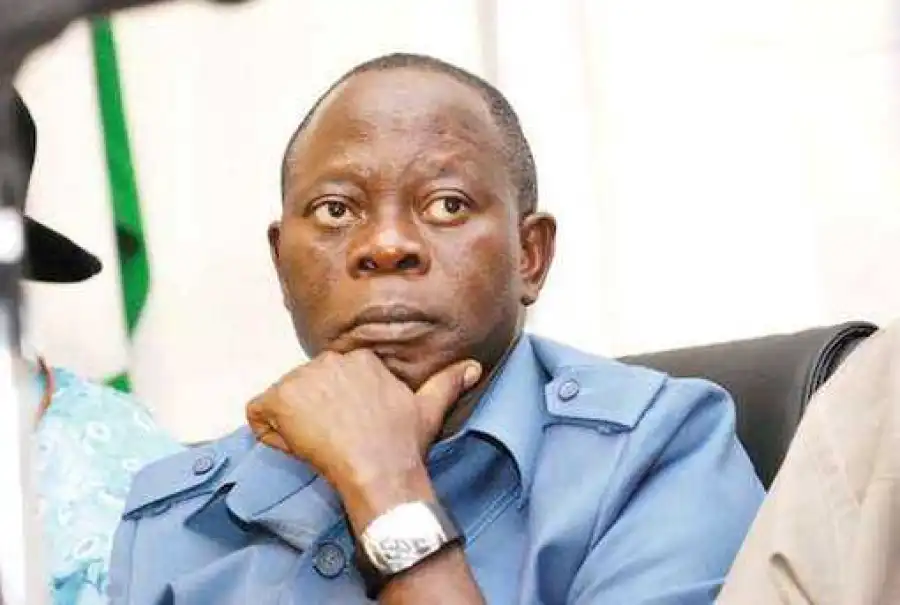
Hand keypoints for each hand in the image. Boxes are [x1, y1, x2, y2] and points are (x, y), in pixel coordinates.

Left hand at [246, 349, 481, 495]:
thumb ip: (448, 381)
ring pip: (282, 403)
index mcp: (358, 359)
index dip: (335, 409)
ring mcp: (301, 378)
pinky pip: (258, 415)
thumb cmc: (402, 444)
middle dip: (312, 414)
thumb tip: (473, 367)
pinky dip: (268, 434)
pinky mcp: (279, 400)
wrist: (379, 471)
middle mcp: (328, 360)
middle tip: (335, 442)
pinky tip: (296, 448)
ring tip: (321, 447)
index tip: (350, 429)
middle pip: (304, 389)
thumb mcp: (428, 408)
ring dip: (292, 426)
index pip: (330, 381)